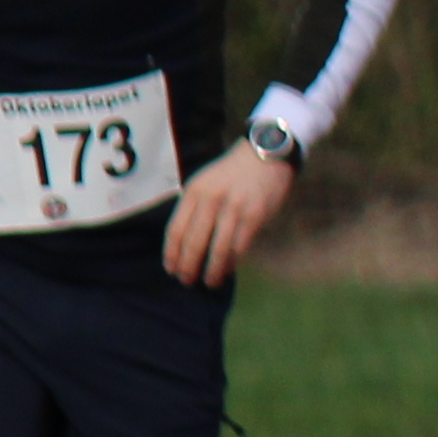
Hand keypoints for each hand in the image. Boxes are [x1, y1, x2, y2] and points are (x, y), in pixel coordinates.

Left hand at [160, 146, 294, 289]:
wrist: (266, 154)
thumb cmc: (232, 172)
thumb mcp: (205, 182)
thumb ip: (194, 207)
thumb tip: (184, 242)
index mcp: (194, 192)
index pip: (176, 230)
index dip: (172, 254)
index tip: (171, 269)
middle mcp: (211, 200)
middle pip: (193, 242)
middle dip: (188, 266)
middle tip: (187, 281)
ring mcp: (234, 208)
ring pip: (218, 249)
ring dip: (212, 270)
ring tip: (210, 282)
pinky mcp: (255, 215)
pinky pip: (240, 245)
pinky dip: (233, 261)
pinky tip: (229, 269)